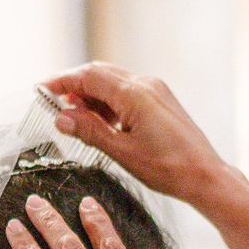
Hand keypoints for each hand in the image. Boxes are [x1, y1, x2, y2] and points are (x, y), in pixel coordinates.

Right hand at [39, 65, 235, 206]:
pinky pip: (127, 92)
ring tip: (76, 118)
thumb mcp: (122, 152)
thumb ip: (89, 131)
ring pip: (113, 81)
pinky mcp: (160, 100)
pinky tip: (101, 121)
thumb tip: (62, 118)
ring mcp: (155, 90)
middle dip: (74, 86)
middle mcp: (146, 84)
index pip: (88, 75)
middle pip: (99, 73)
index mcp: (135, 93)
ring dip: (91, 95)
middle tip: (54, 105)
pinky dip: (108, 102)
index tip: (42, 90)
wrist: (206, 176)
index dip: (62, 81)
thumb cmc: (170, 168)